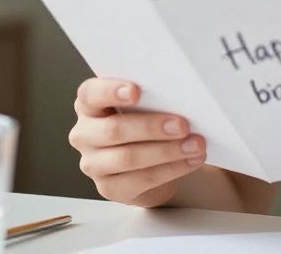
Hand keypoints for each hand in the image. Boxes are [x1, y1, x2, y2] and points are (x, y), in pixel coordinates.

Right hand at [68, 77, 206, 207]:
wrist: (150, 161)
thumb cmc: (146, 121)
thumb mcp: (144, 104)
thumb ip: (151, 96)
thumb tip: (181, 93)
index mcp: (89, 105)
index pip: (90, 94)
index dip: (111, 91)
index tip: (136, 90)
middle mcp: (85, 134)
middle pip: (113, 130)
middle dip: (151, 127)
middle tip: (183, 124)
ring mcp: (93, 164)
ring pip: (128, 158)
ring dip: (167, 151)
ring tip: (195, 144)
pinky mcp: (109, 189)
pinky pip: (142, 180)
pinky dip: (172, 169)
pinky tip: (191, 160)